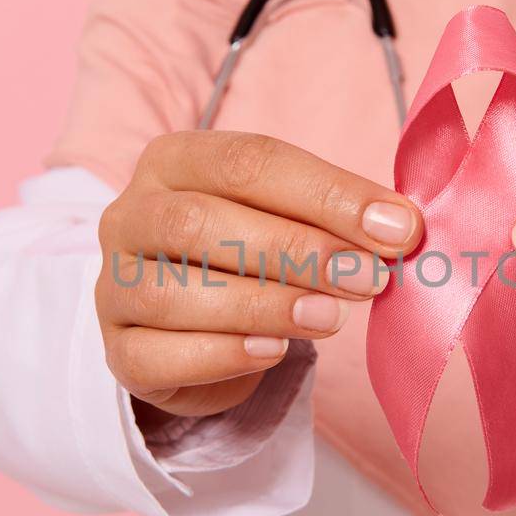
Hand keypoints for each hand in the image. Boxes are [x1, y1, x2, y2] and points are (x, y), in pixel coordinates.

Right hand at [96, 131, 422, 418]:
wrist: (190, 329)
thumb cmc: (246, 258)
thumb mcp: (287, 220)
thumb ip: (334, 219)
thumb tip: (402, 228)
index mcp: (173, 161)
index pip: (247, 162)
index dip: (327, 194)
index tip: (397, 228)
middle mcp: (129, 215)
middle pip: (201, 223)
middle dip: (296, 251)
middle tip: (368, 278)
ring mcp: (113, 284)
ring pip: (173, 291)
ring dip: (264, 305)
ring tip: (332, 319)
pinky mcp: (117, 349)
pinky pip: (157, 354)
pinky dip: (221, 355)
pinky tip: (274, 353)